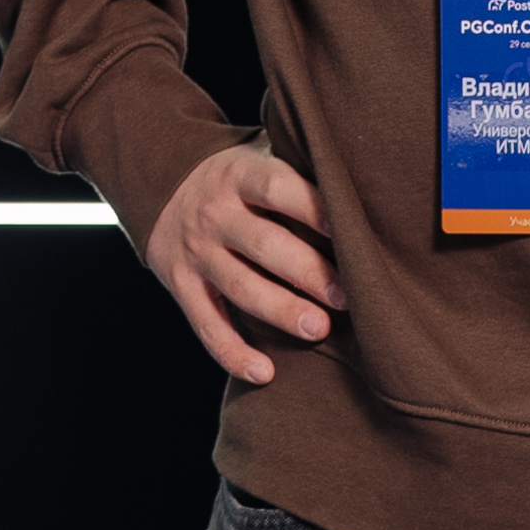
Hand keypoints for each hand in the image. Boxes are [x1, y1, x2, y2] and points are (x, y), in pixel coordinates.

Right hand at [149, 144, 343, 387]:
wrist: (160, 183)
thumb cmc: (237, 178)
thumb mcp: (260, 156)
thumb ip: (301, 167)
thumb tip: (369, 184)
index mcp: (239, 175)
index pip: (277, 188)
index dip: (312, 207)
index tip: (347, 229)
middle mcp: (214, 213)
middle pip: (263, 244)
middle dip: (308, 272)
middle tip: (348, 297)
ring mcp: (196, 252)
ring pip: (239, 286)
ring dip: (280, 311)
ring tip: (319, 329)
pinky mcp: (181, 286)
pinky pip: (206, 325)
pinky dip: (232, 353)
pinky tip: (264, 373)